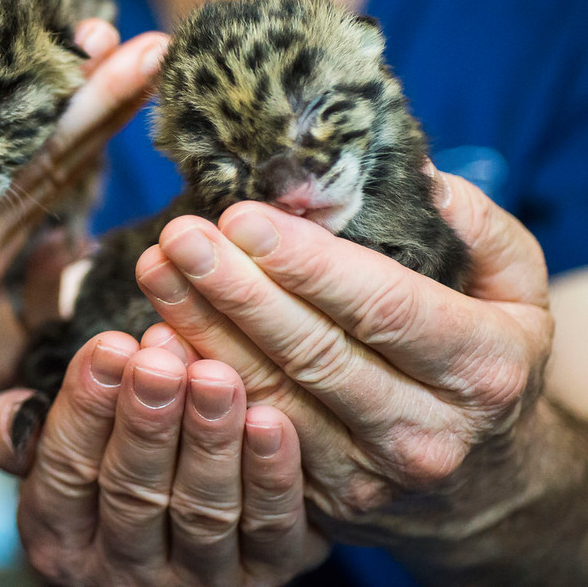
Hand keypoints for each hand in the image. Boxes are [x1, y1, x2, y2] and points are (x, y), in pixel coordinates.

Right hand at [0, 20, 165, 345]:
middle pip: (42, 169)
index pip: (1, 135)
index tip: (123, 42)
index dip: (69, 91)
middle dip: (105, 106)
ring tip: (131, 79)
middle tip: (159, 53)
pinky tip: (79, 135)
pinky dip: (54, 179)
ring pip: (42, 201)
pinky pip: (24, 228)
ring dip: (88, 140)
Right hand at [0, 327, 327, 585]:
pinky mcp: (262, 581)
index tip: (108, 345)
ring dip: (210, 440)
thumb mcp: (50, 454)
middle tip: (160, 358)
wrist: (178, 554)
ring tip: (216, 376)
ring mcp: (194, 582)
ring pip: (202, 512)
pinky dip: (272, 478)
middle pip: (132, 492)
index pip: (66, 469)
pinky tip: (271, 421)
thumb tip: (14, 388)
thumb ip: (22, 421)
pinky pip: (270, 532)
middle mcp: (120, 572)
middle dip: (147, 420)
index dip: (86, 407)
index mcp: (59, 536)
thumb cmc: (103, 473)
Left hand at [136, 168, 552, 541]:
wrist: (485, 480)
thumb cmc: (487, 352)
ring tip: (155, 267)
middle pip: (314, 353)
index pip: (383, 308)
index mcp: (482, 368)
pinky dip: (197, 381)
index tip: (241, 217)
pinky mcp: (319, 499)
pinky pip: (242, 436)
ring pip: (268, 394)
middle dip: (236, 290)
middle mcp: (427, 433)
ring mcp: (369, 475)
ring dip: (201, 328)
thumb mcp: (513, 284)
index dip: (308, 265)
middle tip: (180, 236)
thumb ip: (472, 224)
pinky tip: (157, 333)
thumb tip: (409, 169)